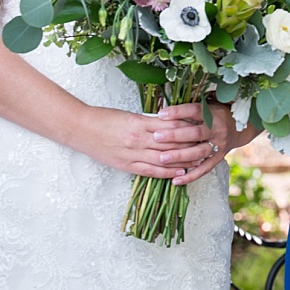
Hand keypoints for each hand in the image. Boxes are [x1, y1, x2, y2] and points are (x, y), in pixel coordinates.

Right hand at [83, 100, 227, 179]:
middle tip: (208, 145)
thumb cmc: (105, 118)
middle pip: (171, 144)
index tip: (203, 127)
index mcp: (140, 123)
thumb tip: (167, 122)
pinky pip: (150, 171)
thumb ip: (148, 120)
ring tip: (199, 161)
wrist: (82, 129)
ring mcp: (133, 154)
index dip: (188, 128)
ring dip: (183, 161)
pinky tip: (178, 174)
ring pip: (163, 159)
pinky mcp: (126, 166)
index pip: (171, 126)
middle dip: (190, 145)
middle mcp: (139, 140)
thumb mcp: (129, 115)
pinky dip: (166, 173)